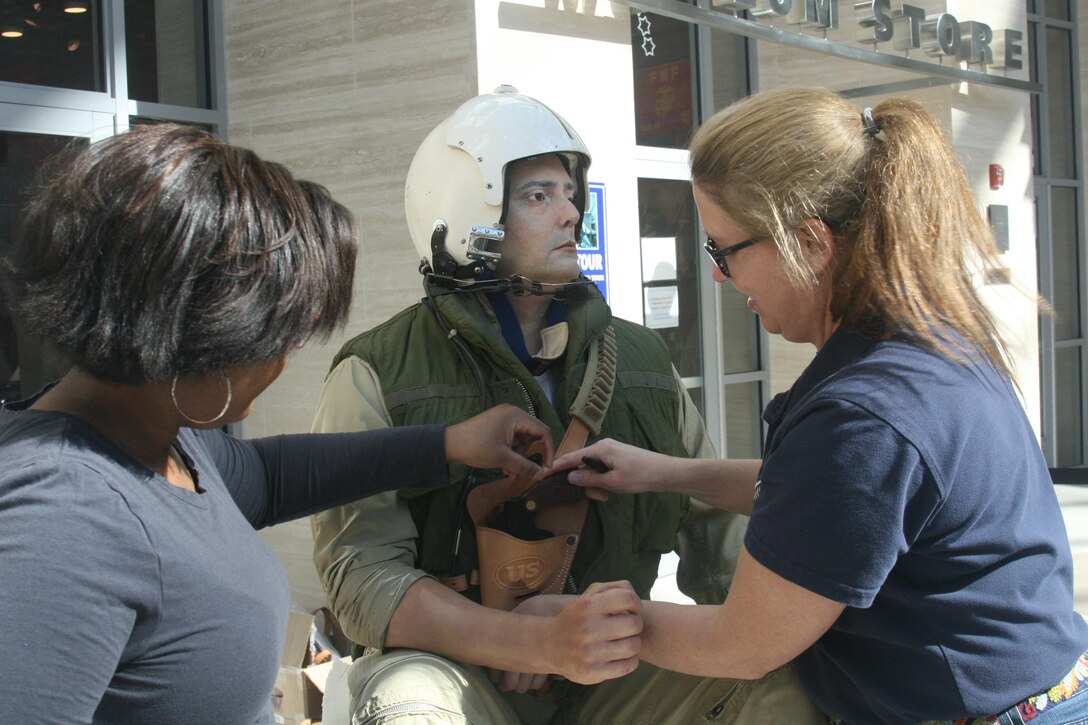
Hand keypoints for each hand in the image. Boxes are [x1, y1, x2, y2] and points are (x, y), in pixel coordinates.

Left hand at [444, 404, 552, 478]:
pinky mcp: (497, 425)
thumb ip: (525, 466)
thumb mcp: (503, 459)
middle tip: (522, 470)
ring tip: (508, 471)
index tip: (546, 467)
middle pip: (532, 435)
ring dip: (518, 456)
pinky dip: (510, 452)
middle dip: (528, 455)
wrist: (449, 444)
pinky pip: (512, 439)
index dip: (548, 449)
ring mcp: (504, 418)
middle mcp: (513, 413)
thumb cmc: (476, 447)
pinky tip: (504, 466)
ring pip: (521, 439)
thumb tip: (542, 475)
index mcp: (516, 415)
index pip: (543, 431)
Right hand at [529, 581, 642, 685]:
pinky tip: (622, 655)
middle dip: (636, 624)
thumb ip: (612, 588)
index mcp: (587, 606)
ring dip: (634, 642)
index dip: (636, 604)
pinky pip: (628, 666)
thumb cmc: (576, 618)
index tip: (632, 609)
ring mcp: (590, 653)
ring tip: (626, 640)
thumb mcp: (587, 596)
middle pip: (634, 624)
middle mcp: (588, 629)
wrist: (549, 645)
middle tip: (629, 627)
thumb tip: (633, 594)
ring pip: (633, 646)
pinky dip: (631, 660)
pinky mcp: (593, 673)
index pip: (627, 599)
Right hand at [548, 439, 669, 500]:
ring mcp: (611, 451)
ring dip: (596, 484)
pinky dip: (602, 480)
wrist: (665, 472)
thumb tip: (570, 476)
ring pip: (592, 469)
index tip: (542, 473)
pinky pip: (602, 468)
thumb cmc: (639, 476)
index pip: (571, 457)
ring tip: (607, 496)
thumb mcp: (612, 482)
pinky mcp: (617, 457)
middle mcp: (603, 446)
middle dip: (585, 482)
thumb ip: (589, 479)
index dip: (557, 466)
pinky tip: (611, 490)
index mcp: (600, 449)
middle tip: (598, 497)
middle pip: (582, 464)